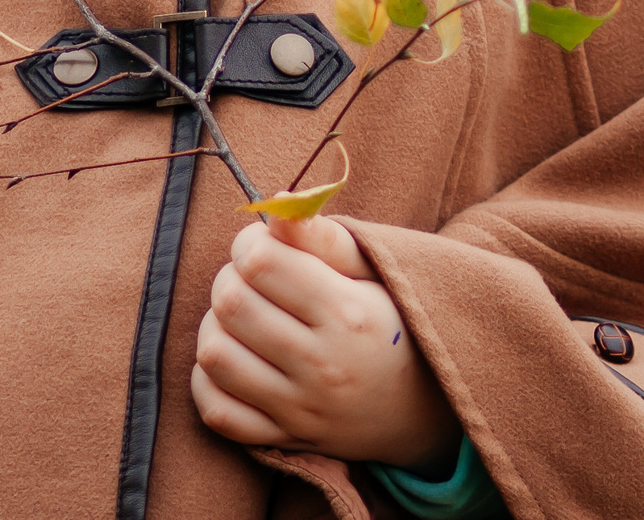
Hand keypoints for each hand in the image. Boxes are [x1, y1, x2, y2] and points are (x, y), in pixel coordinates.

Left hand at [190, 215, 460, 472]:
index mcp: (348, 314)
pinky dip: (210, 382)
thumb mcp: (376, 273)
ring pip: (215, 356)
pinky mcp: (287, 440)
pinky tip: (236, 359)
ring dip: (216, 326)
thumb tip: (274, 203)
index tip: (263, 245)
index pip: (260, 262)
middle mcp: (323, 365)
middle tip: (252, 280)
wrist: (433, 408)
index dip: (249, 242)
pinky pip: (218, 413)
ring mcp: (302, 409)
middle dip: (229, 278)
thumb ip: (323, 237)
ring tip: (241, 319)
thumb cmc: (398, 323)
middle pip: (230, 304)